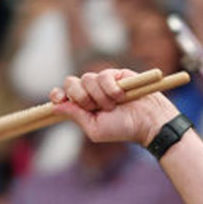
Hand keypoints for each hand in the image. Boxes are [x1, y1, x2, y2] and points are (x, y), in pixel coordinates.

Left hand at [50, 69, 178, 148]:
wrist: (147, 121)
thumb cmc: (123, 129)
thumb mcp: (95, 129)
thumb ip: (76, 116)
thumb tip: (55, 106)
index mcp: (83, 107)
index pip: (63, 94)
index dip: (58, 94)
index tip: (59, 97)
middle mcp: (91, 93)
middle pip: (71, 82)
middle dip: (80, 96)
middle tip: (95, 107)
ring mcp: (103, 83)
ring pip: (87, 78)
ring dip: (99, 95)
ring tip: (114, 105)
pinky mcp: (116, 74)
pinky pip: (104, 75)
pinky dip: (110, 88)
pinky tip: (121, 96)